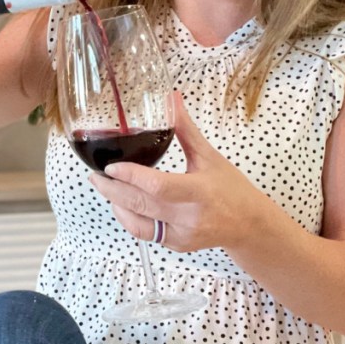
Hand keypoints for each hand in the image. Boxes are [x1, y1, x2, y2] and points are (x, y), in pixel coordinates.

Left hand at [90, 92, 273, 251]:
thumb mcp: (209, 156)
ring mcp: (182, 235)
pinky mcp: (176, 245)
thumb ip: (185, 129)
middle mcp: (190, 217)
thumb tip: (171, 98)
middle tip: (95, 176)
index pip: (158, 186)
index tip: (111, 166)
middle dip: (112, 190)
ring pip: (138, 224)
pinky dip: (129, 218)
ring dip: (117, 205)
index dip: (131, 176)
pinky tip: (121, 203)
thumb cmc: (231, 189)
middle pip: (141, 205)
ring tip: (104, 187)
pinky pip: (145, 233)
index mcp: (200, 192)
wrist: (249, 225)